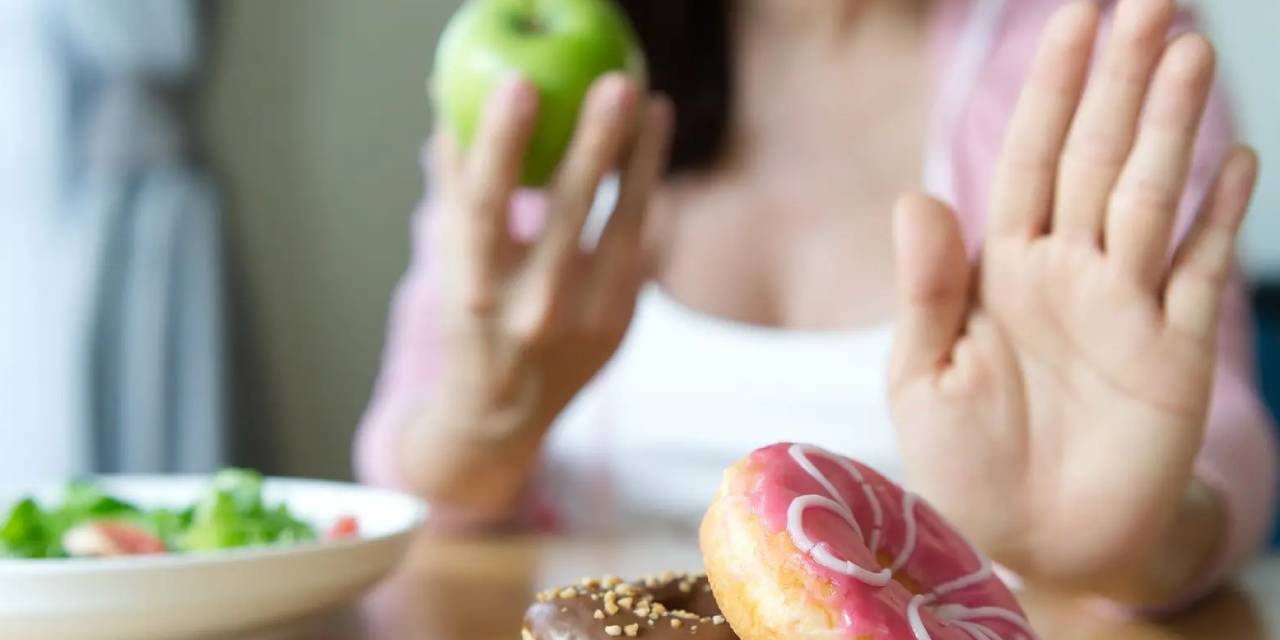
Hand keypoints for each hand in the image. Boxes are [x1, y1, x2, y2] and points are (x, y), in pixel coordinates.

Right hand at [402, 73, 672, 514]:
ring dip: (642, 161)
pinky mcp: (620, 324)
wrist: (499, 413)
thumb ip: (454, 187)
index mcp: (473, 286)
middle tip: (616, 83)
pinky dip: (648, 196)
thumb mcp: (449, 259)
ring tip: (655, 105)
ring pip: (622, 227)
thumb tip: (450, 104)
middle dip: (595, 144)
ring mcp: (582, 321)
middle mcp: (529, 308)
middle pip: (567, 213)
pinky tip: (653, 150)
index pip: (485, 205)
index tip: (520, 82)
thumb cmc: (469, 316)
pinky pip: (641, 247)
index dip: (501, 143)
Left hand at [888, 0, 1258, 602]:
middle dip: (1120, 80)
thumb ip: (928, 287)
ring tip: (1187, 50)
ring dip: (1170, 126)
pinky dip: (1218, 216)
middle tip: (1149, 2)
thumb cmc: (965, 464)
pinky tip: (1235, 157)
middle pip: (1098, 156)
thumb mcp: (923, 375)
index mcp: (1002, 269)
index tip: (1072, 14)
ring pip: (1151, 195)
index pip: (1030, 156)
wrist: (1031, 547)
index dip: (1051, 87)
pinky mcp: (1173, 354)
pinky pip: (1199, 271)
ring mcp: (1125, 307)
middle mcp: (1067, 272)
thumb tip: (916, 195)